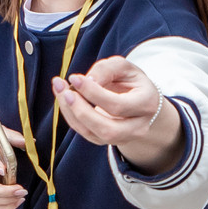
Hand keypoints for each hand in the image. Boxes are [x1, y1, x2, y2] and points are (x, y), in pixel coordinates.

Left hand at [53, 56, 183, 171]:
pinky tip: (64, 99)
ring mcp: (122, 138)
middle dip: (81, 110)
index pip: (118, 105)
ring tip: (61, 92)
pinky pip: (85, 132)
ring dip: (72, 113)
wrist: (139, 101)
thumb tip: (88, 80)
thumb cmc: (130, 81)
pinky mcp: (106, 141)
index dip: (93, 93)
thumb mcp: (123, 67)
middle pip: (107, 128)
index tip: (75, 78)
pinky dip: (70, 116)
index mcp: (146, 104)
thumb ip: (106, 69)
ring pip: (93, 134)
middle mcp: (138, 127)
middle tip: (64, 90)